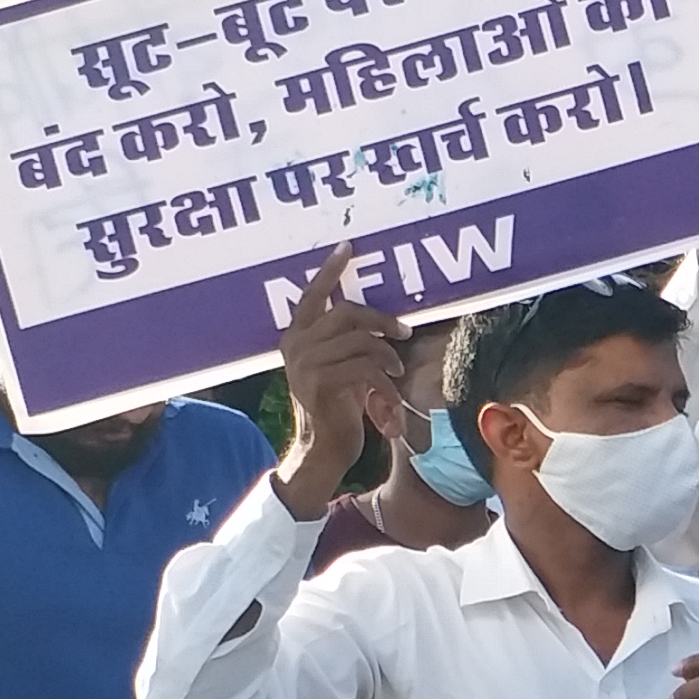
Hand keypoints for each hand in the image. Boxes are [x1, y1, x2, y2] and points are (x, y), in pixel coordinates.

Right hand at [271, 250, 408, 514]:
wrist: (322, 451)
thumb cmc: (336, 409)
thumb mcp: (339, 367)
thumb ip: (346, 342)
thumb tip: (380, 321)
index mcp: (295, 336)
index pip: (311, 294)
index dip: (330, 270)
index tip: (348, 247)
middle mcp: (295, 345)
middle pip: (346, 312)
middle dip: (380, 319)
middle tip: (403, 332)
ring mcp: (305, 363)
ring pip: (360, 339)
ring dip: (386, 354)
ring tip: (396, 370)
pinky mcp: (320, 383)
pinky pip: (364, 367)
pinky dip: (383, 380)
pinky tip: (389, 396)